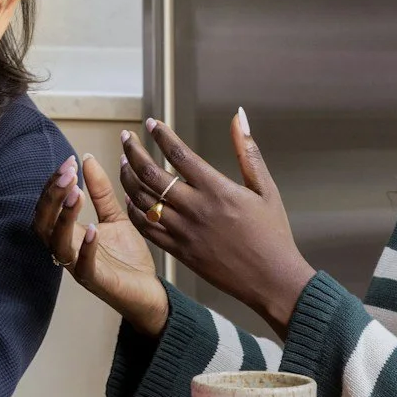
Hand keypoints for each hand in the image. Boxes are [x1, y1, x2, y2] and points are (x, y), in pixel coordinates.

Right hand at [34, 152, 169, 337]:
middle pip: (43, 222)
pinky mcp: (97, 282)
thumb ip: (101, 192)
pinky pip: (83, 266)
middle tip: (67, 173)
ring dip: (64, 217)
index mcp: (69, 234)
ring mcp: (79, 266)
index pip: (48, 206)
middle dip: (52, 196)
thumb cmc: (128, 259)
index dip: (54, 184)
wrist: (150, 293)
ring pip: (57, 243)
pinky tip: (93, 229)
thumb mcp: (115, 217)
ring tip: (77, 193)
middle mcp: (68, 249)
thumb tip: (87, 159)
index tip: (69, 162)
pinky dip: (85, 248)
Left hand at [120, 110, 313, 333]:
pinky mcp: (179, 251)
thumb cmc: (273, 233)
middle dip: (134, 151)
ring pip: (143, 200)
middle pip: (152, 174)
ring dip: (129, 178)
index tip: (151, 123)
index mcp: (217, 190)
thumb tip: (240, 116)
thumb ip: (247, 151)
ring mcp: (184, 232)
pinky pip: (147, 228)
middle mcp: (196, 209)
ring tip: (123, 162)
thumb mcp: (265, 188)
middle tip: (126, 138)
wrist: (272, 280)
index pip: (179, 154)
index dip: (161, 135)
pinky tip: (130, 198)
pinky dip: (135, 211)